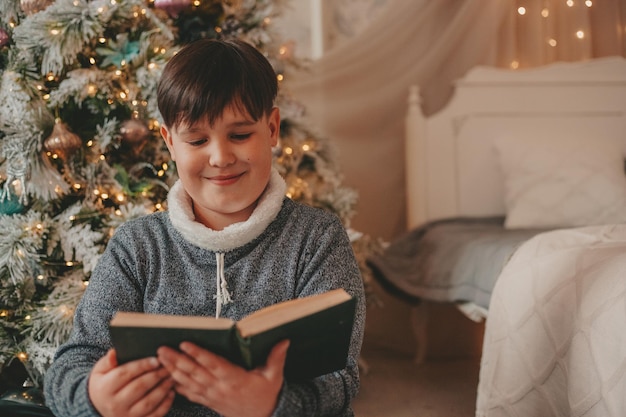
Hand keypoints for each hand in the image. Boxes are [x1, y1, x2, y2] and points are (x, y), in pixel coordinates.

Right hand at [88, 349, 175, 416]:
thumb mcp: (101, 371)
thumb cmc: (104, 383)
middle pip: (139, 387)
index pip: (125, 374)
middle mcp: (114, 404)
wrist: (99, 406)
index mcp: (105, 388)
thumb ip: (108, 362)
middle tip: (168, 367)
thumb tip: (114, 352)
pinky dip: (165, 404)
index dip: (142, 366)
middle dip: (156, 375)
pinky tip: (171, 393)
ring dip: (163, 389)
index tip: (156, 360)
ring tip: (171, 378)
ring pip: (148, 403)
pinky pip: (154, 415)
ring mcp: (126, 415)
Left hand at [157, 340, 289, 416]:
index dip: (198, 354)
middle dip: (177, 360)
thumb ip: (276, 357)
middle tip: (161, 349)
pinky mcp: (209, 402)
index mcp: (234, 379)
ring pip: (189, 383)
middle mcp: (220, 388)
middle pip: (194, 372)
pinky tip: (168, 379)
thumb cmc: (267, 394)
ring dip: (173, 371)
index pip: (212, 364)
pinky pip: (190, 394)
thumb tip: (284, 340)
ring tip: (160, 360)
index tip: (185, 344)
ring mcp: (213, 396)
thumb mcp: (274, 376)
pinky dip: (178, 386)